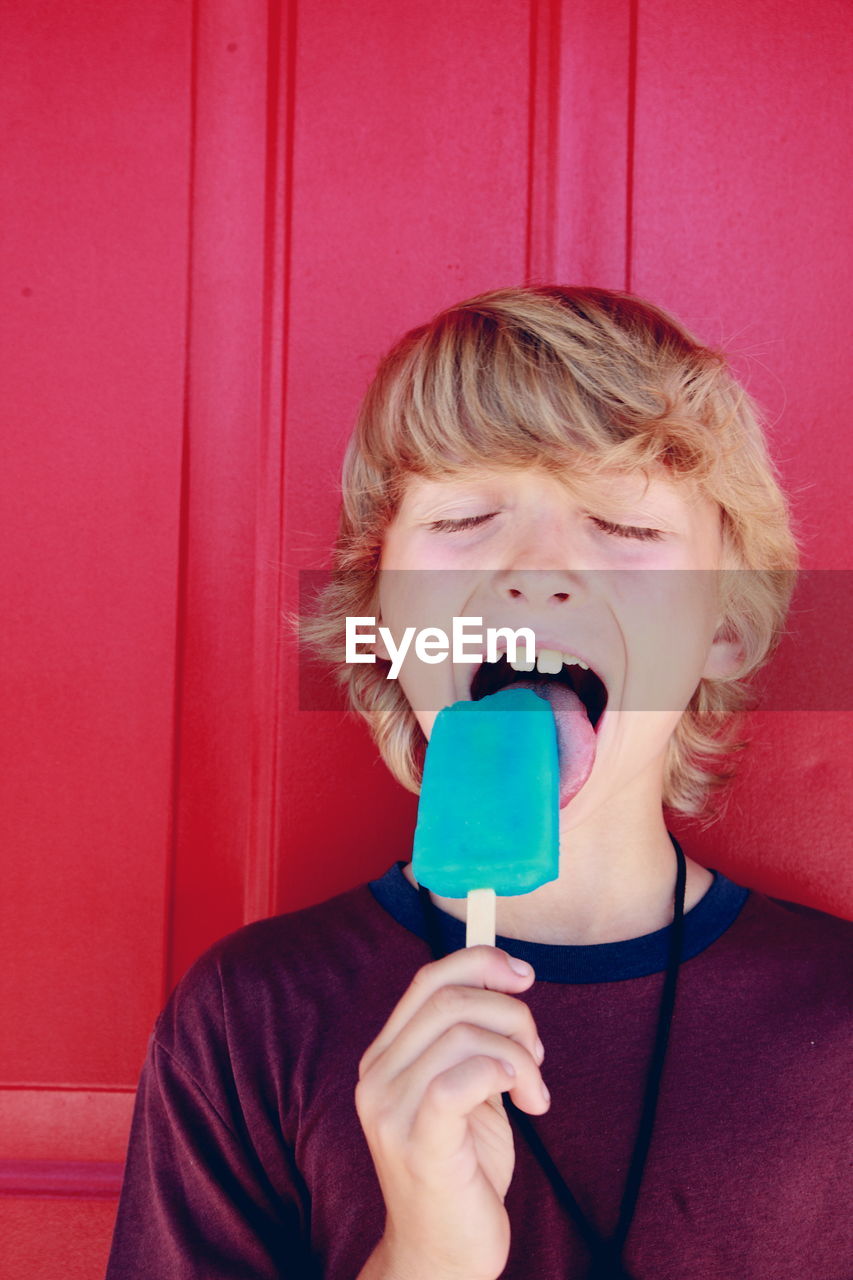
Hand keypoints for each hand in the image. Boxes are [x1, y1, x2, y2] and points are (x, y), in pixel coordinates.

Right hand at [355, 946, 548, 1279]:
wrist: (443, 1256)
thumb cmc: (463, 1171)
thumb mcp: (468, 1090)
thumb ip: (474, 1040)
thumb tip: (504, 974)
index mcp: (386, 1057)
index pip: (428, 981)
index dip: (479, 962)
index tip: (524, 975)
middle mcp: (377, 1076)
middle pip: (449, 1000)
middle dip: (510, 1013)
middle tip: (538, 1053)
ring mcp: (390, 1109)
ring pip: (463, 1035)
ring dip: (519, 1055)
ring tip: (535, 1092)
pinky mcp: (416, 1141)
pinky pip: (459, 1078)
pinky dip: (503, 1073)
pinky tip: (525, 1100)